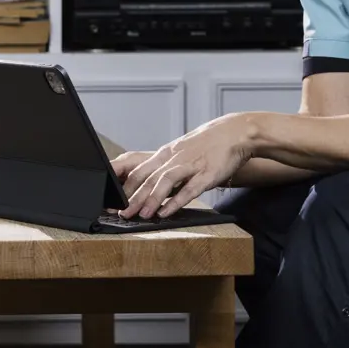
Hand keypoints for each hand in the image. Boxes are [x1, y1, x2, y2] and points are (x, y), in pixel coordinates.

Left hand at [119, 114, 254, 219]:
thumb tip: (148, 184)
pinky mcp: (206, 174)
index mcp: (165, 154)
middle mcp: (173, 158)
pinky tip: (166, 213)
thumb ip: (165, 167)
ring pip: (164, 182)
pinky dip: (176, 202)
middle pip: (147, 177)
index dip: (124, 186)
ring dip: (151, 199)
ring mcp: (189, 165)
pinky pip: (188, 189)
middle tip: (121, 213)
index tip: (113, 201)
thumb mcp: (180, 152)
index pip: (137, 170)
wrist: (235, 133)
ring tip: (140, 214)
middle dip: (132, 197)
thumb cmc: (206, 145)